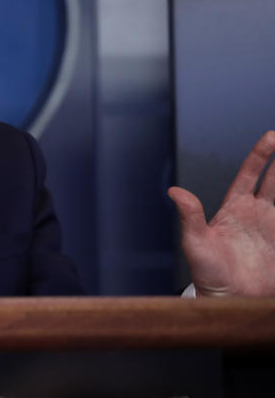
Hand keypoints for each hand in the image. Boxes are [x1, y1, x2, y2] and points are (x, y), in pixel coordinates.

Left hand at [169, 130, 274, 296]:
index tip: (271, 137)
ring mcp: (272, 228)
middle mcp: (256, 214)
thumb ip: (190, 216)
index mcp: (235, 208)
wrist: (227, 301)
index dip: (260, 156)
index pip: (250, 175)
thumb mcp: (195, 243)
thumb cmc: (207, 273)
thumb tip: (174, 191)